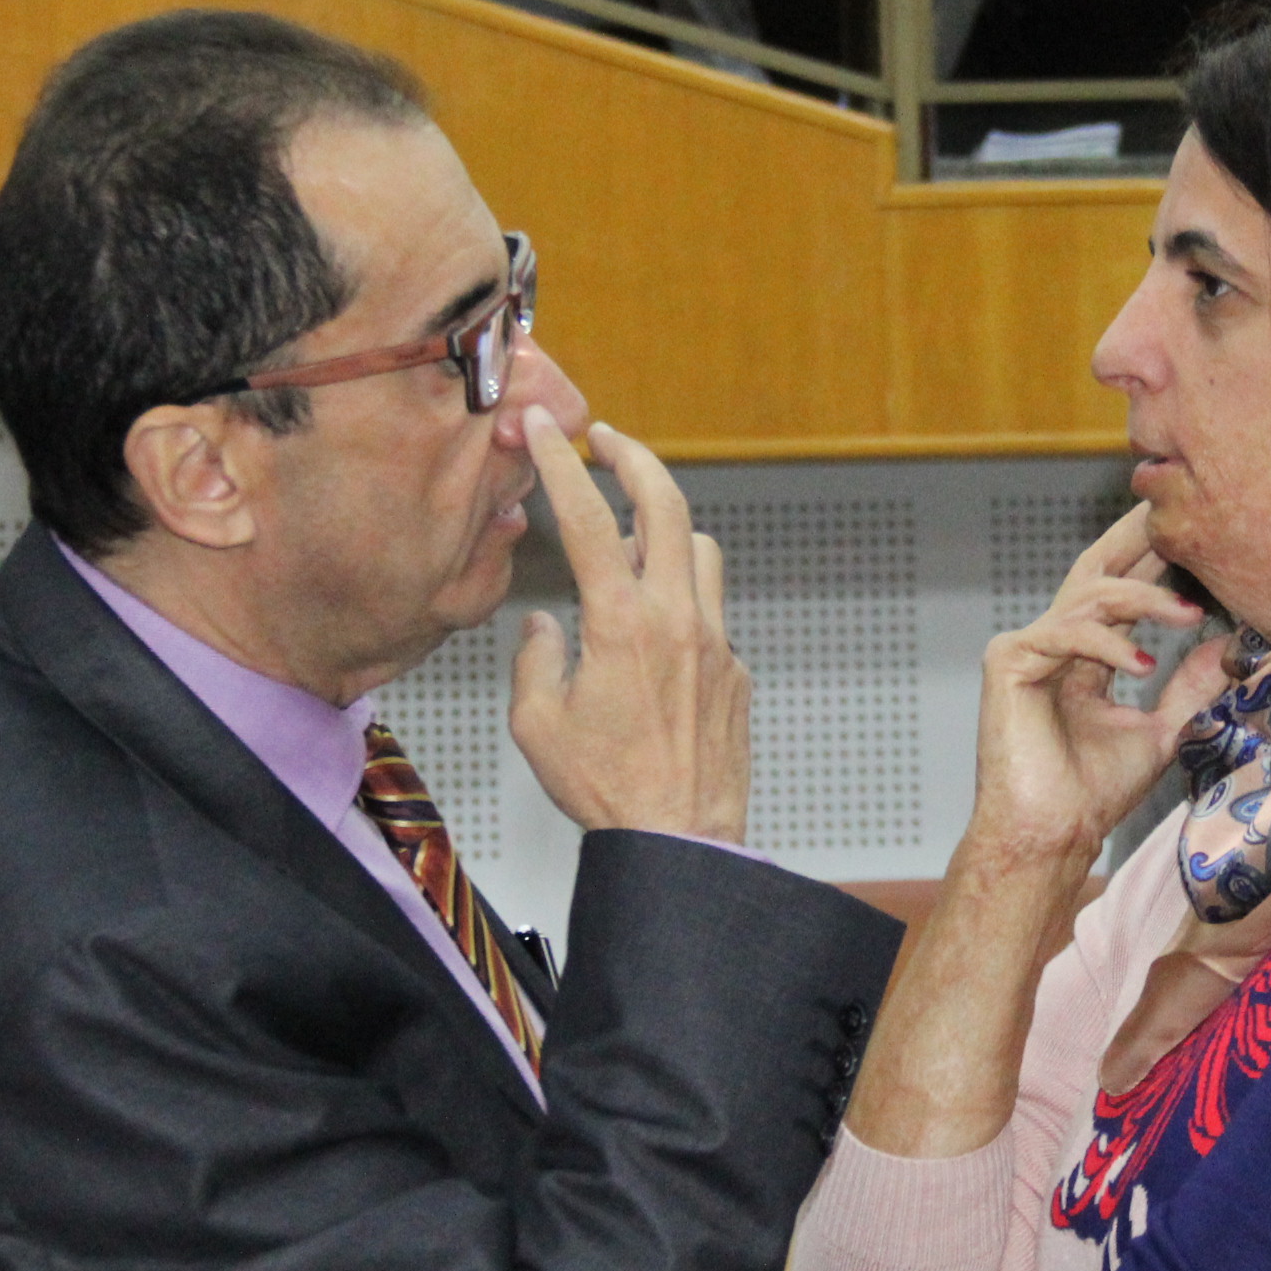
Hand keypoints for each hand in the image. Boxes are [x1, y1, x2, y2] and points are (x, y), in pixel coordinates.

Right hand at [509, 412, 751, 841]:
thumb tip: (543, 625)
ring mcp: (716, 642)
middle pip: (666, 503)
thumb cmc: (606, 791)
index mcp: (621, 624)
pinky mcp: (736, 671)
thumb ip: (534, 658)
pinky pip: (711, 611)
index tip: (547, 429)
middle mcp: (677, 619)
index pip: (586, 518)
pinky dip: (682, 600)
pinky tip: (653, 632)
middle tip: (607, 439)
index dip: (561, 464)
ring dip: (667, 528)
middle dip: (634, 458)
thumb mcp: (537, 725)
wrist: (681, 842)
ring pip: (700, 550)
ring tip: (632, 533)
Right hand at [970, 505, 1221, 864]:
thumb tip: (1227, 648)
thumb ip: (1187, 686)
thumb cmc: (1092, 793)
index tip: (1196, 526)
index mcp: (1085, 654)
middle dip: (1138, 535)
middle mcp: (1055, 641)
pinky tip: (1141, 661)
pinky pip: (1065, 633)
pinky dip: (1106, 643)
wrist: (1051, 835)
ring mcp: (1028, 648)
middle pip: (1098, 568)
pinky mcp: (1008, 661)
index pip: (1123, 589)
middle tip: (1175, 503)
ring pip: (1091, 597)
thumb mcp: (1160, 730)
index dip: (1155, 556)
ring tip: (1189, 615)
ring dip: (1145, 599)